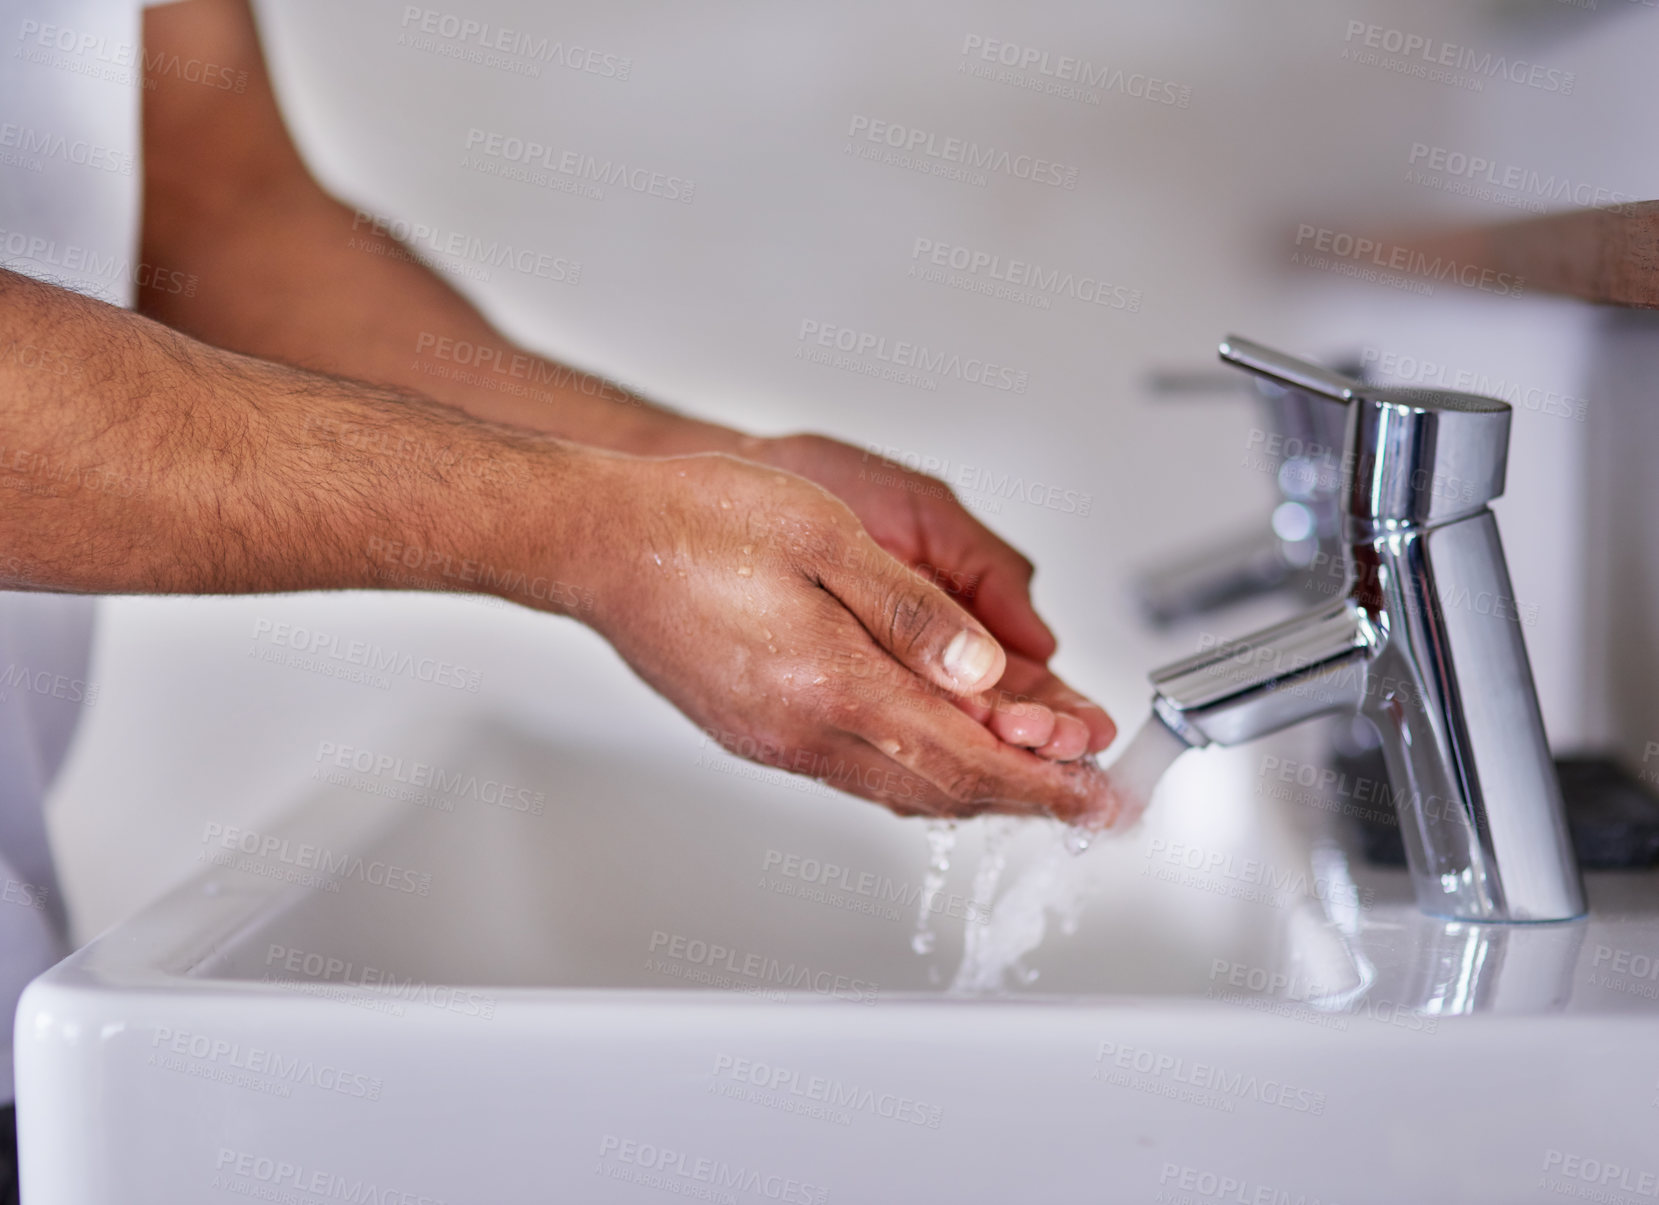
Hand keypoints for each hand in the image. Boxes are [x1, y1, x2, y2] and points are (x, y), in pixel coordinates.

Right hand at [565, 451, 1122, 821]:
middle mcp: (803, 731)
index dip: (1043, 781)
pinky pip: (857, 772)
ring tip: (1032, 778)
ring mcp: (775, 740)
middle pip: (940, 789)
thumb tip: (985, 670)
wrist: (595, 542)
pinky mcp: (755, 732)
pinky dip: (918, 772)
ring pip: (899, 788)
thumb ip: (912, 612)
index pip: (965, 758)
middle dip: (1024, 796)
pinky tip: (940, 753)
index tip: (1097, 796)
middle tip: (1087, 800)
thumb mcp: (824, 536)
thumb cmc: (696, 521)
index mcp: (831, 682)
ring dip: (975, 788)